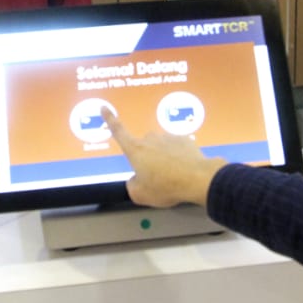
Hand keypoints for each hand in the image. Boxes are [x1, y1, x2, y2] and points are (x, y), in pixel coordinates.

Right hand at [103, 108, 226, 207]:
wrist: (197, 179)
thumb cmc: (166, 187)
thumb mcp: (141, 195)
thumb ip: (132, 185)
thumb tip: (136, 180)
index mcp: (135, 150)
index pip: (118, 131)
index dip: (110, 119)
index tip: (105, 107)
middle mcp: (150, 139)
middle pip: (144, 147)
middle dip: (148, 159)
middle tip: (157, 178)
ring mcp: (168, 137)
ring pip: (161, 148)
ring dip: (164, 158)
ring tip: (173, 176)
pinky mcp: (184, 139)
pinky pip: (176, 148)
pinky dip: (178, 157)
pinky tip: (184, 170)